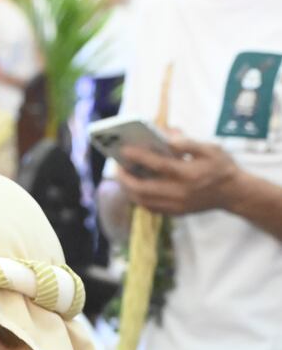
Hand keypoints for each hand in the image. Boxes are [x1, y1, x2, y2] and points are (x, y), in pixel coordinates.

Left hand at [115, 134, 239, 215]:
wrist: (232, 193)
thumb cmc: (221, 166)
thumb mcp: (210, 148)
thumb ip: (187, 142)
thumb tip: (166, 136)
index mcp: (189, 174)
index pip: (158, 165)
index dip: (139, 157)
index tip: (124, 150)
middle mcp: (180, 193)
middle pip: (144, 188)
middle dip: (126, 178)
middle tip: (117, 166)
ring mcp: (176, 206)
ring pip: (143, 201)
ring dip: (129, 189)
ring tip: (122, 176)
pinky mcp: (175, 213)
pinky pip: (150, 208)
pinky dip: (138, 198)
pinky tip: (133, 187)